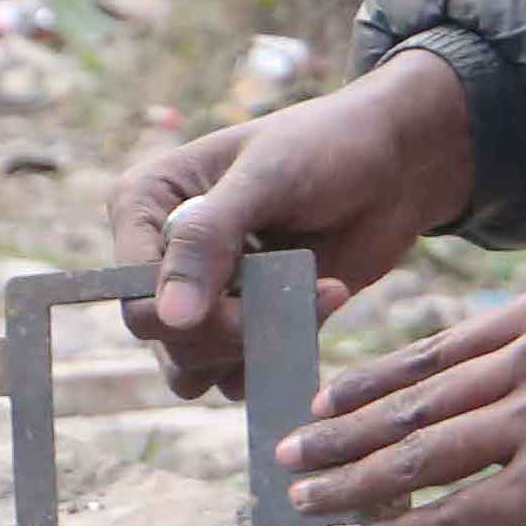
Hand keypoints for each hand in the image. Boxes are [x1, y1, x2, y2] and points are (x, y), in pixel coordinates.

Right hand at [103, 50, 476, 398]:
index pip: (130, 287)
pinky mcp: (244, 326)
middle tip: (291, 292)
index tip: (241, 303)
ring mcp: (202, 295)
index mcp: (144, 204)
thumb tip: (170, 315)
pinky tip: (318, 305)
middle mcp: (160, 255)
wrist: (395, 166)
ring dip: (252, 348)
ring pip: (191, 369)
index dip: (178, 309)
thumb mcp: (265, 179)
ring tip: (305, 297)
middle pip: (161, 335)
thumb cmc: (325, 148)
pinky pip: (238, 377)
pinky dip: (280, 355)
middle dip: (227, 329)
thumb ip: (209, 238)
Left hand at [280, 282, 525, 525]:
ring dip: (348, 484)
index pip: (434, 353)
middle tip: (283, 455)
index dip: (365, 385)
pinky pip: (449, 513)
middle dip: (338, 433)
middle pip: (415, 402)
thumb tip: (430, 416)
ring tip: (303, 503)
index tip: (315, 407)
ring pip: (416, 455)